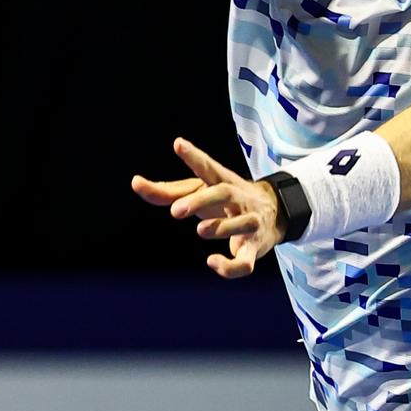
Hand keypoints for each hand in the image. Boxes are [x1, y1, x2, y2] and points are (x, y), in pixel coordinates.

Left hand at [131, 137, 282, 278]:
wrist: (275, 214)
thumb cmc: (224, 199)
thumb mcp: (198, 190)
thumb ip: (166, 191)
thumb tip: (135, 182)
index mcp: (222, 181)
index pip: (207, 166)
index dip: (193, 156)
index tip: (178, 144)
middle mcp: (238, 199)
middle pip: (224, 193)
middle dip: (201, 201)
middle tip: (175, 211)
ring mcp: (249, 223)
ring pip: (242, 224)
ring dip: (222, 228)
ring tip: (200, 231)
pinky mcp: (254, 248)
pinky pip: (246, 261)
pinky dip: (230, 267)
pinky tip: (212, 263)